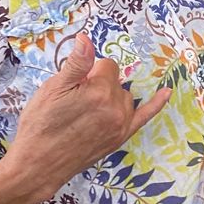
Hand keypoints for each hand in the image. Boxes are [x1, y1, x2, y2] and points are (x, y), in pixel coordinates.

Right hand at [6, 33, 169, 199]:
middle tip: (74, 101)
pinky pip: (145, 116)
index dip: (87, 72)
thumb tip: (86, 38)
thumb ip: (76, 63)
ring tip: (84, 112)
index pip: (105, 65)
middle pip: (114, 81)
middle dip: (97, 84)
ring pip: (122, 96)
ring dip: (109, 96)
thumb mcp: (53, 89)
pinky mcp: (120, 138)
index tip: (73, 86)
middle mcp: (115, 108)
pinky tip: (166, 92)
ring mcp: (120, 124)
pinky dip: (156, 103)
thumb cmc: (40, 125)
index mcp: (99, 91)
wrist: (37, 165)